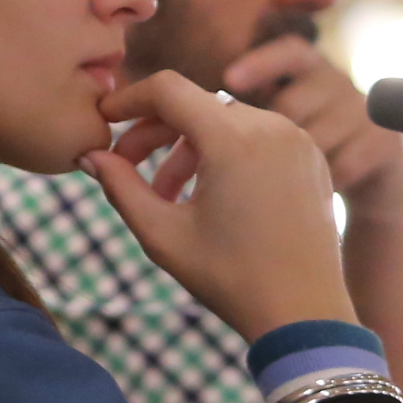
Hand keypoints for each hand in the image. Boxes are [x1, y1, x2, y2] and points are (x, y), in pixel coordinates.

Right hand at [86, 72, 356, 340]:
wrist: (304, 313)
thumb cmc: (232, 278)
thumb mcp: (163, 235)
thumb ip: (120, 187)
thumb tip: (90, 155)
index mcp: (233, 139)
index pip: (167, 89)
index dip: (129, 100)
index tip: (106, 120)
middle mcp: (270, 126)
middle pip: (196, 105)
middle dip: (156, 132)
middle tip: (127, 167)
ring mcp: (297, 139)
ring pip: (226, 120)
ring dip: (191, 146)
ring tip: (171, 194)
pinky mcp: (311, 156)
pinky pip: (258, 136)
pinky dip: (228, 151)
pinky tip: (212, 194)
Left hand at [221, 35, 402, 224]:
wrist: (369, 185)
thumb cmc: (302, 155)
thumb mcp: (277, 125)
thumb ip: (242, 112)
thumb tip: (186, 117)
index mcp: (308, 70)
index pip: (289, 51)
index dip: (260, 62)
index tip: (228, 79)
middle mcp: (338, 82)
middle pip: (292, 103)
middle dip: (264, 139)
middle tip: (240, 168)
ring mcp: (364, 110)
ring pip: (316, 138)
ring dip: (292, 168)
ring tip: (281, 187)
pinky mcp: (385, 141)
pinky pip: (342, 165)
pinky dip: (322, 186)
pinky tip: (314, 196)